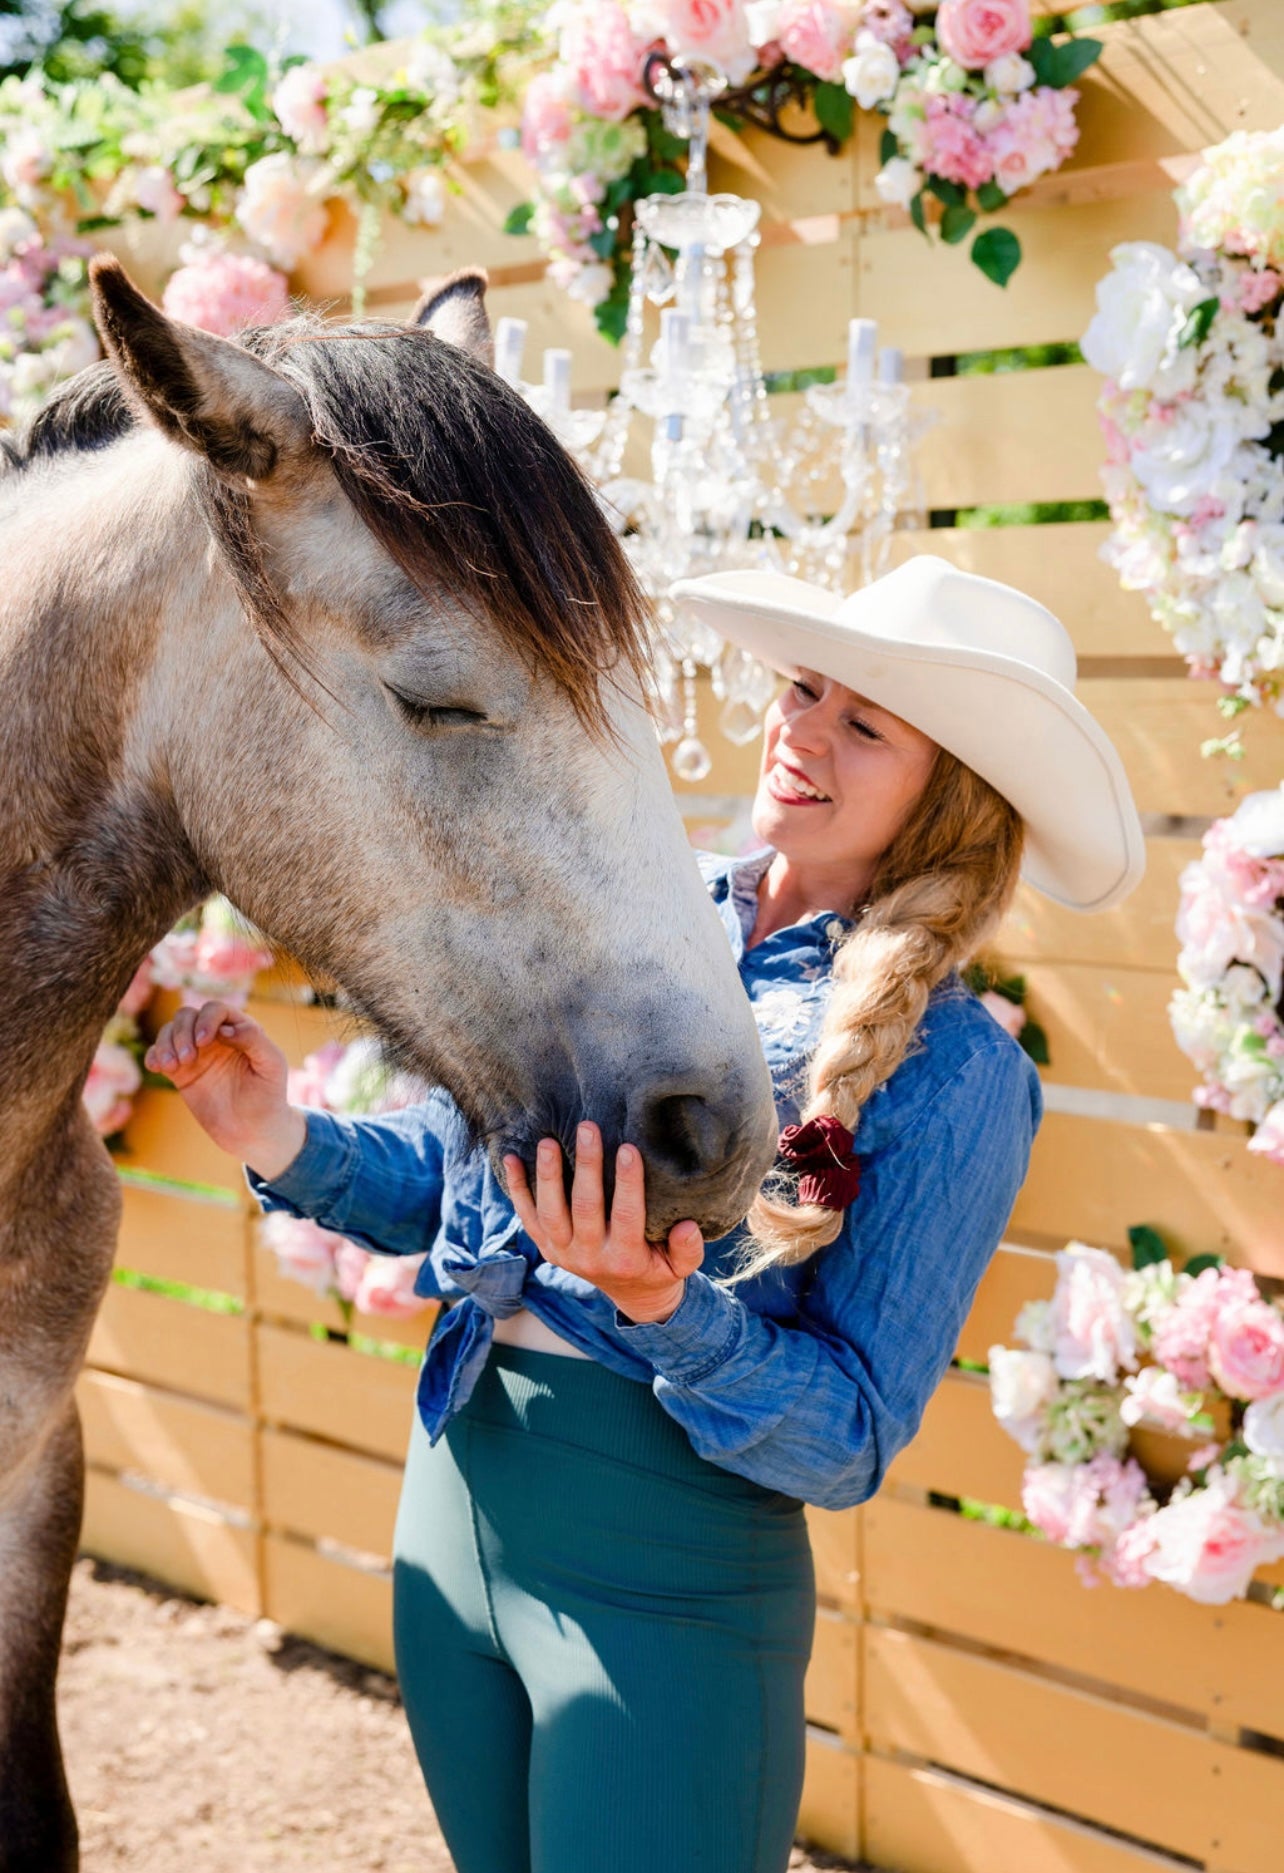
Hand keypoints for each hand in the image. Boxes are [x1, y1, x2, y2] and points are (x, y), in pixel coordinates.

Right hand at [144, 1001, 304, 1179]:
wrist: (252, 1130)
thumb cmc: (268, 1095)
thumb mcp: (272, 1065)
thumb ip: (254, 1039)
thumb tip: (224, 1029)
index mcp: (239, 1030)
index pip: (215, 1010)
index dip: (206, 1020)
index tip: (204, 1042)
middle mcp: (215, 1037)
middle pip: (187, 1015)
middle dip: (183, 1032)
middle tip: (188, 1059)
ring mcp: (196, 1054)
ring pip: (170, 1031)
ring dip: (165, 1043)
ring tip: (172, 1066)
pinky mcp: (181, 1072)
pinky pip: (158, 1054)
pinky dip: (153, 1055)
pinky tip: (158, 1068)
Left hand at [504, 1122, 703, 1325]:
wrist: (631, 1297)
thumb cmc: (659, 1269)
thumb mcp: (681, 1268)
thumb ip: (688, 1249)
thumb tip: (687, 1226)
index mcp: (626, 1259)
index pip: (626, 1216)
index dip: (627, 1183)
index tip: (628, 1149)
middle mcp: (590, 1257)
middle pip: (585, 1208)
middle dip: (586, 1166)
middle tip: (588, 1128)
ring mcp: (563, 1252)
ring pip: (551, 1212)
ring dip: (548, 1175)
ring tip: (548, 1141)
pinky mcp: (546, 1247)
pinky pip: (527, 1217)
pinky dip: (518, 1189)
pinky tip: (511, 1159)